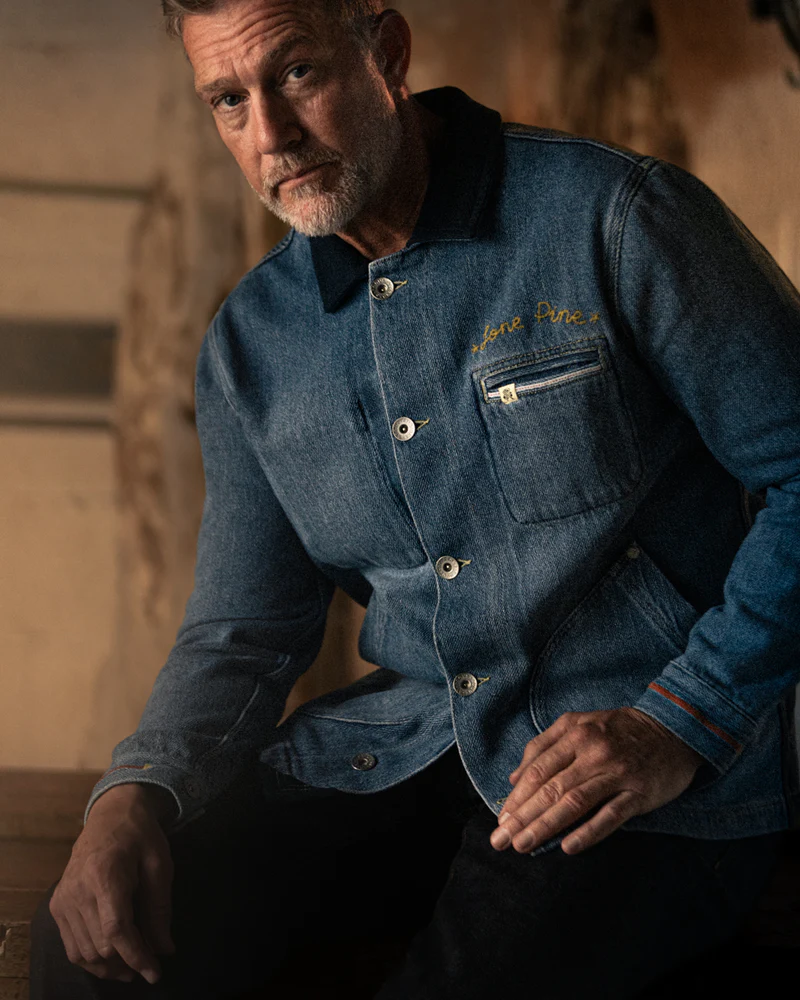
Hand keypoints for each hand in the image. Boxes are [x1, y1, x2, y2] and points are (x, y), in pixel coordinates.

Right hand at [49, 783, 175, 983]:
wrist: (110, 814)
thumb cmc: (140, 835)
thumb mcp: (159, 865)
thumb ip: (160, 908)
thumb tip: (164, 949)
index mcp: (104, 876)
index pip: (116, 931)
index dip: (136, 956)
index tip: (155, 973)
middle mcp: (77, 891)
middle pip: (100, 946)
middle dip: (128, 962)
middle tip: (150, 963)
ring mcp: (63, 899)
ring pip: (83, 952)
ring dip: (109, 967)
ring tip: (132, 967)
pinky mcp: (57, 905)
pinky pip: (71, 945)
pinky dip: (90, 959)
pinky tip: (110, 959)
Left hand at [491, 707, 705, 855]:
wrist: (674, 728)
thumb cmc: (620, 729)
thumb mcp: (579, 724)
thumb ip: (544, 746)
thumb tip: (515, 778)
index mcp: (575, 734)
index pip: (538, 769)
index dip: (517, 797)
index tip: (501, 820)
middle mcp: (593, 752)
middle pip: (551, 788)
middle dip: (522, 817)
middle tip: (500, 840)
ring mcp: (617, 773)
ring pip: (574, 802)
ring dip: (545, 826)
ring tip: (523, 845)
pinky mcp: (639, 793)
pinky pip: (611, 816)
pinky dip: (588, 832)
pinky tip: (568, 847)